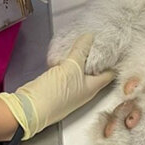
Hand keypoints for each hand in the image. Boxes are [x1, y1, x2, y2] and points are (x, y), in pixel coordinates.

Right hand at [0, 34, 115, 139]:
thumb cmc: (55, 93)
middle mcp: (84, 89)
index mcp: (93, 87)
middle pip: (95, 71)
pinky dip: (67, 62)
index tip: (114, 45)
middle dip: (96, 56)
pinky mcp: (57, 86)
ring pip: (79, 70)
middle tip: (97, 39)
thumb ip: (81, 51)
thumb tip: (90, 36)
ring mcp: (70, 89)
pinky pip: (66, 72)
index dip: (114, 59)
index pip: (110, 72)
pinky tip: (64, 52)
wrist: (29, 108)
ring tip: (81, 41)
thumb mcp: (71, 68)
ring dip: (80, 58)